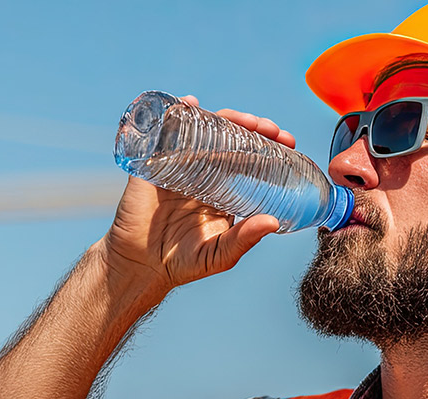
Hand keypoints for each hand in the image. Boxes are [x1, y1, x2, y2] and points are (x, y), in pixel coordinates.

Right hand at [102, 95, 297, 297]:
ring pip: (205, 130)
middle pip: (231, 139)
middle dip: (252, 127)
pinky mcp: (153, 163)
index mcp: (223, 190)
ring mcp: (178, 165)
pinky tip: (190, 104)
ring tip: (243, 120)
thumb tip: (274, 222)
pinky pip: (164, 132)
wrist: (139, 266)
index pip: (251, 159)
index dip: (270, 146)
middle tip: (269, 128)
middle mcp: (203, 172)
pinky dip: (177, 112)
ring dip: (225, 117)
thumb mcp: (220, 254)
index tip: (288, 141)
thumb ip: (245, 239)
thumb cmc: (181, 263)